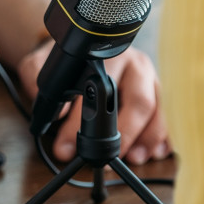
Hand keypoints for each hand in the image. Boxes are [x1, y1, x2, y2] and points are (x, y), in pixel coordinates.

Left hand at [17, 42, 169, 163]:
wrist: (83, 45)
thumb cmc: (68, 61)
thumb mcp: (42, 62)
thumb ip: (36, 79)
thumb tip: (53, 110)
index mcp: (108, 57)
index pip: (99, 91)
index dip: (82, 124)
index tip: (67, 147)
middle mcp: (135, 66)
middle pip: (139, 101)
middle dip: (124, 134)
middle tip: (108, 157)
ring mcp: (151, 79)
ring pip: (157, 110)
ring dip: (148, 138)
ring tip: (134, 158)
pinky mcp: (160, 94)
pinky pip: (167, 117)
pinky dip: (164, 137)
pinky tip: (157, 153)